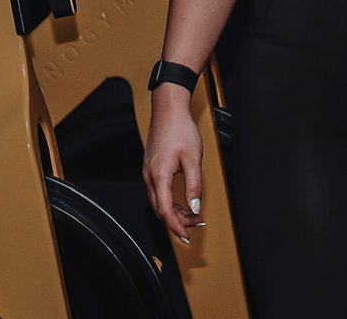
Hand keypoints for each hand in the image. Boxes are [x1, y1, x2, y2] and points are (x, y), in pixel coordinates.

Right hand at [143, 91, 207, 244]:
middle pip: (161, 209)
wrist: (168, 109)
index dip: (177, 227)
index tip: (188, 237)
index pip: (165, 211)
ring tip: (194, 213)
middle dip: (178, 221)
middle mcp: (150, 175)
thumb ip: (194, 186)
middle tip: (198, 223)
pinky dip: (170, 201)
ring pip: (158, 201)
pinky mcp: (151, 167)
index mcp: (159, 175)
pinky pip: (158, 191)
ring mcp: (148, 171)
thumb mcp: (193, 159)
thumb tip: (195, 208)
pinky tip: (183, 200)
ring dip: (175, 211)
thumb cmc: (180, 130)